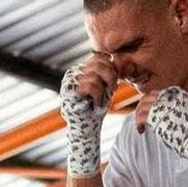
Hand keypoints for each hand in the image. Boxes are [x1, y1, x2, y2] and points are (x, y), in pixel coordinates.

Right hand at [60, 55, 118, 177]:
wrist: (86, 129)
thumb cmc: (95, 109)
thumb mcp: (106, 88)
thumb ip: (110, 74)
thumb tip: (119, 60)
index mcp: (82, 69)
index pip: (100, 58)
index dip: (111, 68)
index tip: (113, 84)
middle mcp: (74, 72)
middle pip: (98, 62)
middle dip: (110, 76)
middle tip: (111, 89)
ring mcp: (69, 81)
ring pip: (95, 74)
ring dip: (103, 90)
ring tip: (100, 100)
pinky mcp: (68, 92)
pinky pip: (91, 86)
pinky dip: (98, 96)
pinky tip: (95, 104)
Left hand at [137, 86, 187, 184]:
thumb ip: (177, 108)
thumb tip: (166, 112)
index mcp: (179, 94)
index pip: (159, 93)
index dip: (152, 103)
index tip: (151, 114)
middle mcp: (170, 96)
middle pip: (149, 97)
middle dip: (142, 108)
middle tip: (142, 120)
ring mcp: (162, 104)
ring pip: (142, 105)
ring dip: (138, 116)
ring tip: (141, 127)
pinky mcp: (156, 115)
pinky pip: (141, 115)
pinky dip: (138, 123)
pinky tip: (141, 130)